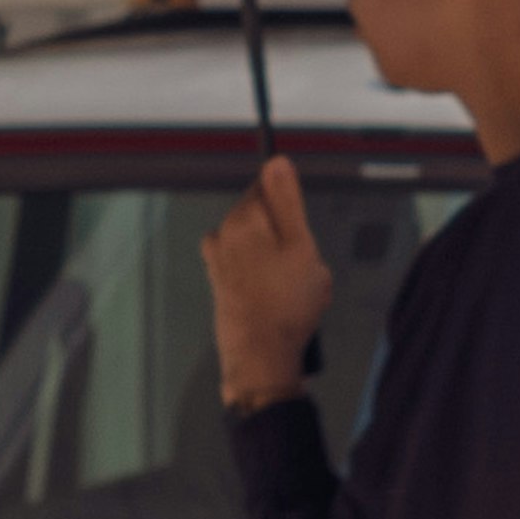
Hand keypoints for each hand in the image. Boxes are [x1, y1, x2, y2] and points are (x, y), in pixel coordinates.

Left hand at [204, 157, 331, 409]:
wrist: (260, 357)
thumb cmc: (285, 306)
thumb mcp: (301, 246)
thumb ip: (287, 201)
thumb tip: (276, 161)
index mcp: (242, 219)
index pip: (268, 188)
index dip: (291, 210)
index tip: (300, 234)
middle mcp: (222, 235)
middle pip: (263, 216)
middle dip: (286, 235)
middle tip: (301, 264)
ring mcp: (217, 260)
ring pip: (259, 243)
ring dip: (277, 259)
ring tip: (292, 288)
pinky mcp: (220, 282)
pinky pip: (250, 267)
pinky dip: (265, 278)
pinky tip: (279, 300)